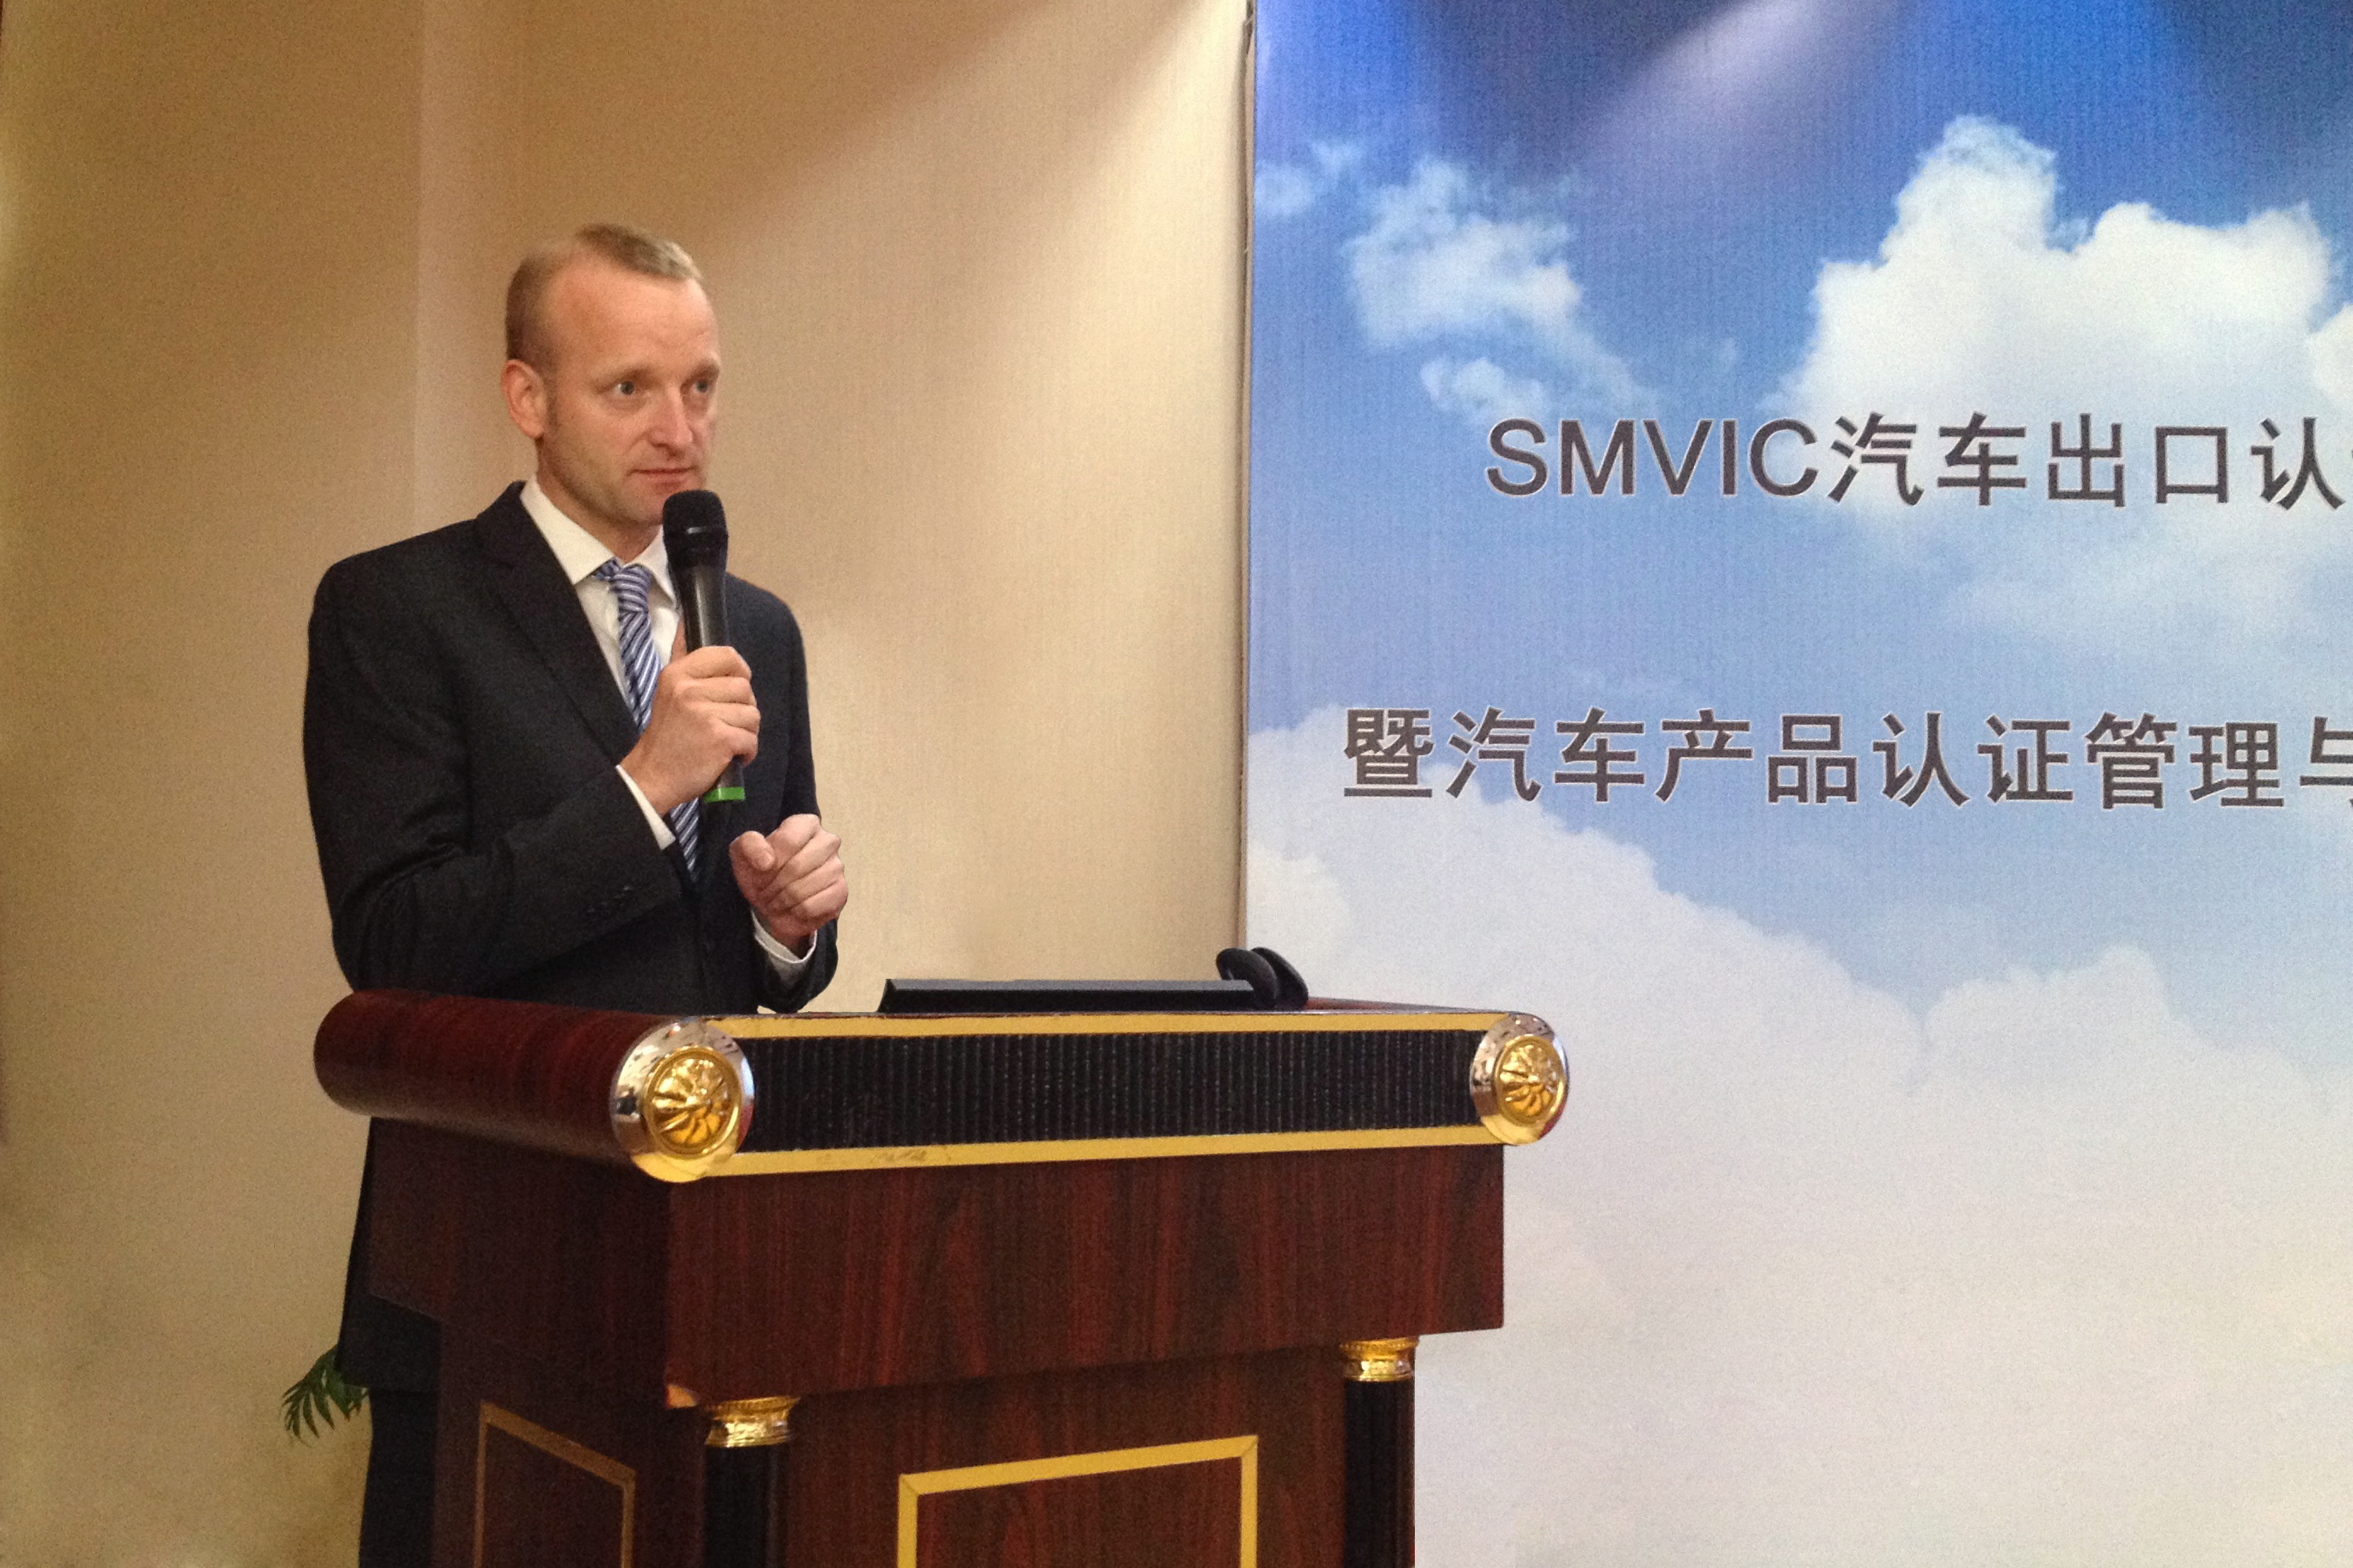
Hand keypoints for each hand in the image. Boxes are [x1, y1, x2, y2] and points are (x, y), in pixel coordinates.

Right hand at [621, 627, 757, 812]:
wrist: (653, 776)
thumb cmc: (667, 735)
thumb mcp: (668, 690)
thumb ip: (683, 659)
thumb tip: (686, 622)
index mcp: (678, 674)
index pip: (727, 655)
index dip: (739, 671)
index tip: (735, 686)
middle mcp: (689, 690)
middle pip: (744, 688)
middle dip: (742, 709)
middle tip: (724, 723)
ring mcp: (704, 714)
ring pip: (752, 714)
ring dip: (745, 732)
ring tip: (725, 741)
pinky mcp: (719, 738)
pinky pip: (751, 740)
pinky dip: (746, 752)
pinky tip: (728, 756)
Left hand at [732, 815, 846, 953]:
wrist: (772, 901)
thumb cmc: (760, 871)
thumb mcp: (743, 852)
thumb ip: (749, 845)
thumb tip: (767, 861)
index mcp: (806, 824)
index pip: (788, 840)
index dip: (769, 861)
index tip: (760, 871)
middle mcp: (828, 841)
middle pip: (797, 866)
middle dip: (774, 884)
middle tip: (765, 891)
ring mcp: (837, 867)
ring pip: (804, 888)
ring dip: (782, 900)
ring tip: (776, 900)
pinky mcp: (841, 892)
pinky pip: (813, 906)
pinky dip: (796, 911)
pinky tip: (793, 908)